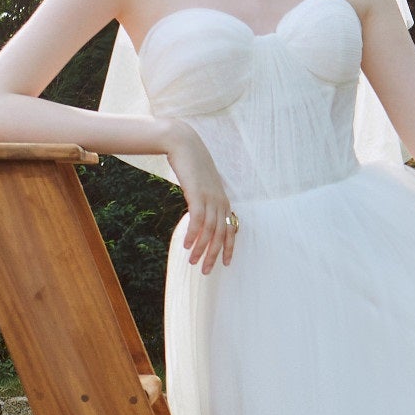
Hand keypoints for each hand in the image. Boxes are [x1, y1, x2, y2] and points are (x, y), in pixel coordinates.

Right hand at [163, 123, 237, 273]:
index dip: (229, 248)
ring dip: (201, 248)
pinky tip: (187, 245)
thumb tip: (199, 215)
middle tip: (206, 271)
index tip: (225, 263)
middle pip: (221, 234)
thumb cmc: (191, 165)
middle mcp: (220, 200)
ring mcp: (210, 197)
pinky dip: (193, 234)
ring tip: (193, 261)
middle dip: (214, 254)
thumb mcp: (201, 185)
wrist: (183, 143)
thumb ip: (203, 200)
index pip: (230, 229)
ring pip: (210, 230)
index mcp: (223, 200)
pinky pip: (197, 219)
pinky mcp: (197, 193)